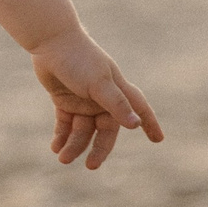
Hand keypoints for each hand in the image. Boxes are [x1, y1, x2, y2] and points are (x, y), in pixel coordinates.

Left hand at [30, 28, 162, 169]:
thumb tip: (136, 124)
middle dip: (98, 149)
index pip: (138, 109)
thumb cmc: (79, 58)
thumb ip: (116, 103)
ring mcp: (83, 101)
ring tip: (62, 158)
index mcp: (116, 91)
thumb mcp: (99, 83)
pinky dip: (61, 136)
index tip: (158, 139)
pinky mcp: (64, 100)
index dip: (149, 123)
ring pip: (82, 131)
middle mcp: (102, 98)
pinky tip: (55, 148)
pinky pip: (65, 124)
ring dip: (74, 145)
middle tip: (91, 166)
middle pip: (105, 131)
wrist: (49, 40)